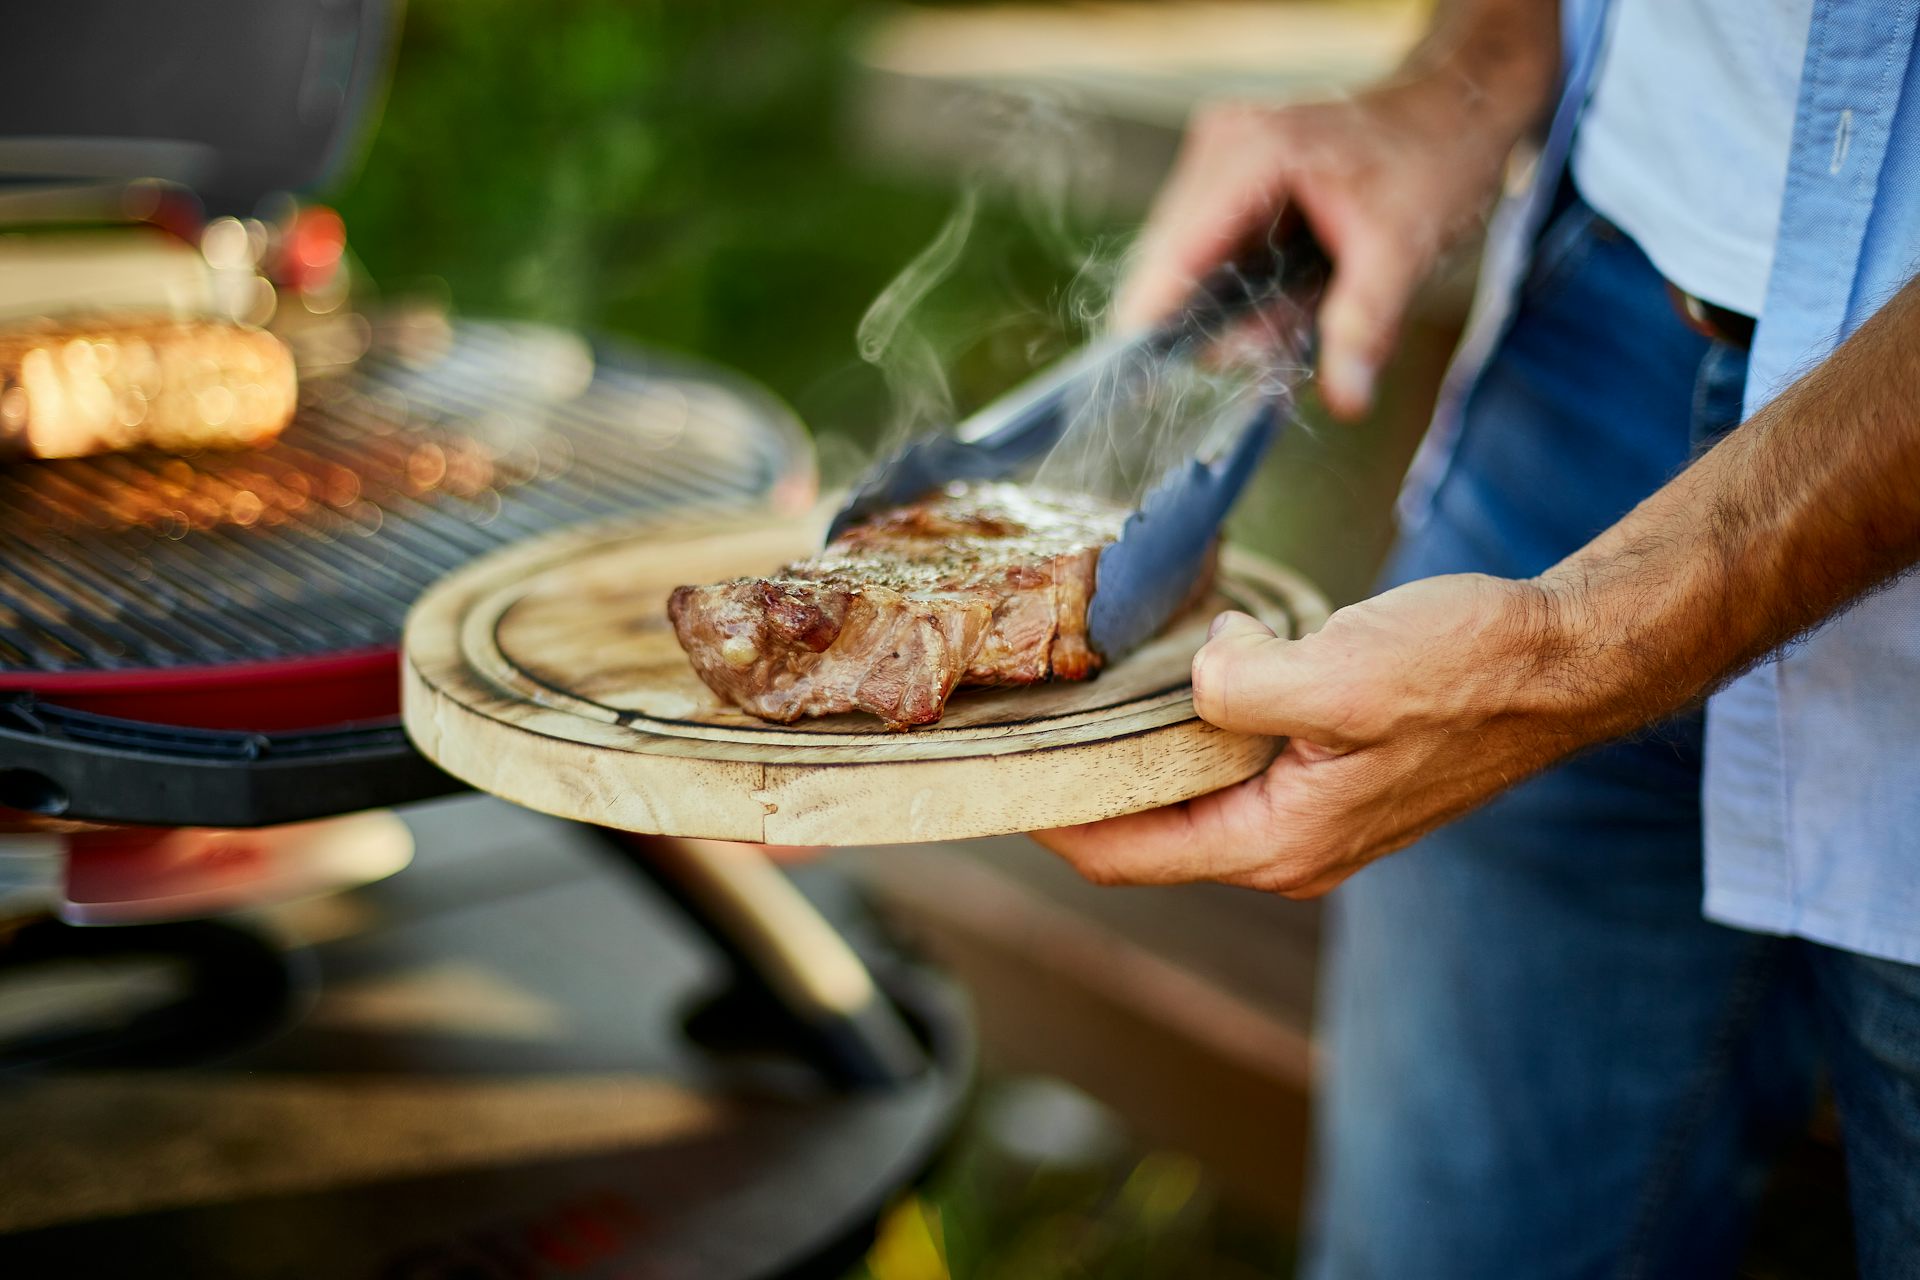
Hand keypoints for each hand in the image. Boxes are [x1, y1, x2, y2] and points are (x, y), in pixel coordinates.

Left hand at [1033, 575, 1602, 895]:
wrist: (1559, 661)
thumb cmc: (1467, 673)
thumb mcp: (1346, 674)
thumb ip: (1247, 688)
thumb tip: (1199, 675)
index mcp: (1276, 843)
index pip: (1125, 856)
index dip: (1048, 821)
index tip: (988, 777)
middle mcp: (1284, 846)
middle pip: (1146, 832)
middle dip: (1079, 786)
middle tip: (1016, 725)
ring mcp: (1307, 815)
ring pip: (1187, 794)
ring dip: (1134, 752)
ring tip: (1073, 696)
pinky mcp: (1326, 775)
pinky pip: (1229, 764)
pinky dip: (1189, 728)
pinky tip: (1171, 673)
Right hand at [1117, 62, 1550, 417]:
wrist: (1456, 109)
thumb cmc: (1437, 160)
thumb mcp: (1406, 250)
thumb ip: (1366, 326)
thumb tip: (1345, 398)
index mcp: (1254, 155)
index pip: (1173, 254)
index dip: (1151, 322)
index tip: (1137, 384)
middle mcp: (1221, 146)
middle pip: (1171, 263)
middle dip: (1216, 320)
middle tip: (1282, 339)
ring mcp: (1218, 153)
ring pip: (1186, 261)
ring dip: (1230, 305)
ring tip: (1300, 302)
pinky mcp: (1225, 171)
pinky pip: (1207, 248)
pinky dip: (1240, 284)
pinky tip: (1288, 285)